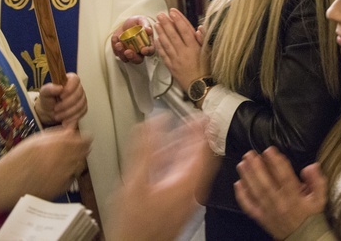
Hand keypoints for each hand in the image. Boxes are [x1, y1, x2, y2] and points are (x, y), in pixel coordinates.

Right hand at [0, 126, 91, 211]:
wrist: (7, 182)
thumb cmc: (19, 158)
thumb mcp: (37, 140)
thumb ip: (58, 134)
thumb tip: (72, 128)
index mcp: (60, 144)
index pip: (85, 140)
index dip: (83, 139)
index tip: (80, 140)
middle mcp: (66, 159)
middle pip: (84, 153)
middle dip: (79, 150)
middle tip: (69, 151)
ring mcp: (65, 174)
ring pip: (80, 166)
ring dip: (75, 162)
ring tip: (60, 163)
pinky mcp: (62, 188)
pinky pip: (72, 178)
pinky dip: (68, 175)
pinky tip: (55, 174)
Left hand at [34, 72, 86, 127]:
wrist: (48, 112)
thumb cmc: (47, 100)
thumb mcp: (44, 93)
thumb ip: (49, 88)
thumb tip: (60, 88)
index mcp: (69, 79)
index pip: (75, 80)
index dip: (69, 88)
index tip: (60, 96)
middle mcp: (78, 87)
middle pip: (79, 94)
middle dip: (66, 104)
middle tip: (56, 109)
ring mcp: (82, 98)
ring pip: (81, 104)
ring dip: (68, 112)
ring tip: (57, 116)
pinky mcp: (83, 108)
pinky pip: (82, 112)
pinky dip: (72, 118)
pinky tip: (64, 120)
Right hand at [106, 115, 209, 240]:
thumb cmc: (136, 224)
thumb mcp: (137, 180)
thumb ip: (145, 149)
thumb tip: (154, 122)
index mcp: (188, 183)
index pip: (204, 149)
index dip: (203, 130)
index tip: (202, 116)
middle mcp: (192, 192)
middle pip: (201, 158)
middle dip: (195, 138)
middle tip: (192, 122)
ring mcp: (187, 201)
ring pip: (193, 169)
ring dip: (185, 151)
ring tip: (178, 136)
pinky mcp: (180, 208)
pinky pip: (185, 180)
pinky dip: (178, 166)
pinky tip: (165, 161)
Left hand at [111, 16, 155, 63]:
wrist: (127, 23)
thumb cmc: (137, 23)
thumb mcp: (142, 20)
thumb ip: (145, 25)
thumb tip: (148, 30)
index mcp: (147, 45)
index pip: (150, 51)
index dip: (148, 52)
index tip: (143, 50)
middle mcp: (139, 51)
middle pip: (138, 60)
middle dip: (133, 57)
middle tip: (128, 52)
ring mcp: (129, 52)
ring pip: (126, 59)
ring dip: (121, 53)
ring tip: (118, 44)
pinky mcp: (120, 51)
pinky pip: (117, 53)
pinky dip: (115, 47)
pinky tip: (115, 39)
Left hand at [153, 8, 203, 88]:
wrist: (201, 87)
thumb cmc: (207, 70)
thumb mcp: (209, 53)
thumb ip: (204, 40)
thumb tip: (198, 28)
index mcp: (194, 48)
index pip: (185, 30)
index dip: (178, 20)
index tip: (173, 12)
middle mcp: (184, 52)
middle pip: (173, 35)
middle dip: (166, 24)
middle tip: (160, 14)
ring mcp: (176, 60)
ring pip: (166, 44)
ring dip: (161, 33)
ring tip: (156, 24)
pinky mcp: (171, 67)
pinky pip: (164, 55)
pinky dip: (159, 47)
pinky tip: (156, 39)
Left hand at [235, 147, 326, 238]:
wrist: (304, 238)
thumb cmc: (311, 215)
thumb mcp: (320, 198)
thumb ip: (317, 181)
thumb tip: (312, 166)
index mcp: (295, 198)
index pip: (285, 177)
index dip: (276, 163)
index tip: (269, 150)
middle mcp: (280, 204)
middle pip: (266, 184)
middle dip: (257, 167)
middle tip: (250, 154)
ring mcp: (269, 211)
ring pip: (256, 193)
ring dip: (247, 177)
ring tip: (242, 164)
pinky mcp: (261, 218)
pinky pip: (250, 207)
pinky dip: (242, 196)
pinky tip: (237, 184)